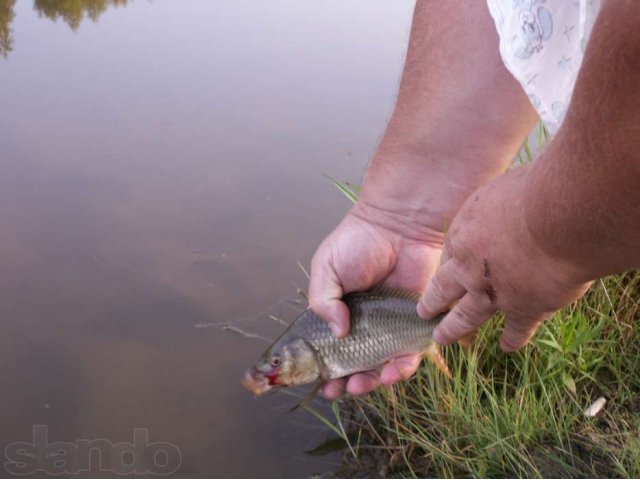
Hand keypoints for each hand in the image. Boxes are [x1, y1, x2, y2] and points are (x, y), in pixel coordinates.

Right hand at [309, 202, 443, 398]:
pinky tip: (394, 371)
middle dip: (350, 382)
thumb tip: (338, 333)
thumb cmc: (357, 241)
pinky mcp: (416, 323)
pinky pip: (411, 353)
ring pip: (384, 365)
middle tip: (344, 388)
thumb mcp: (325, 268)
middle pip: (358, 364)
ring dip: (375, 381)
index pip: (332, 350)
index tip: (324, 384)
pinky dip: (403, 367)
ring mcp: (391, 326)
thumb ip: (322, 301)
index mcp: (340, 313)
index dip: (327, 370)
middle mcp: (365, 325)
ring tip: (365, 384)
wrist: (399, 223)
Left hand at [418, 164, 591, 350]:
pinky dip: (512, 339)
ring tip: (442, 338)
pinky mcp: (524, 309)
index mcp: (462, 236)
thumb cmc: (531, 193)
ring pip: (466, 317)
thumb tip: (501, 206)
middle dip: (432, 302)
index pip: (449, 255)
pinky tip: (508, 346)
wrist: (556, 218)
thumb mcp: (497, 192)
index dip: (449, 264)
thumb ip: (493, 208)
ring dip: (453, 329)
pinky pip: (514, 330)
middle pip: (444, 289)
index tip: (446, 271)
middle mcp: (469, 269)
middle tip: (423, 313)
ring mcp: (493, 293)